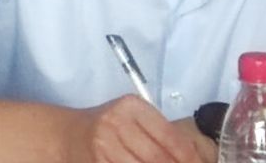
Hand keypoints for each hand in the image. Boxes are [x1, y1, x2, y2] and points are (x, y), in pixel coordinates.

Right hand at [67, 96, 206, 162]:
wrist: (68, 135)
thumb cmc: (109, 126)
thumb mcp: (133, 119)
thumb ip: (161, 134)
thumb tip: (197, 160)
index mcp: (131, 107)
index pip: (171, 137)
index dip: (191, 159)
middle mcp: (115, 123)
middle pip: (159, 158)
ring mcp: (104, 146)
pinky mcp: (98, 162)